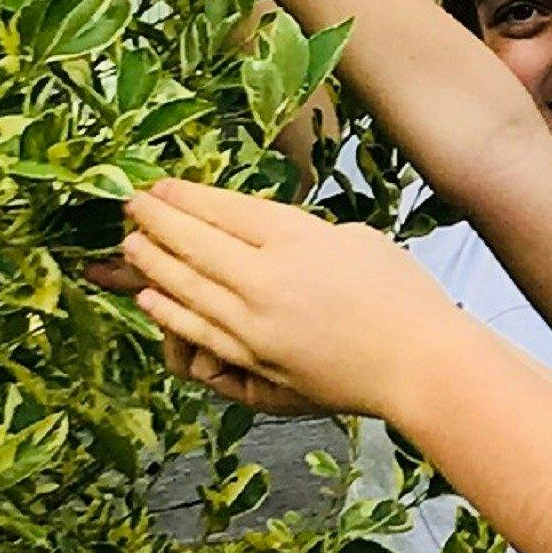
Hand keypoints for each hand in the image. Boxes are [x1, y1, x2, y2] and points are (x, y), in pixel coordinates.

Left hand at [118, 179, 456, 423]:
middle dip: (156, 221)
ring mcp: (255, 327)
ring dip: (151, 263)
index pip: (224, 210)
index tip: (159, 186)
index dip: (185, 196)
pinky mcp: (255, 365)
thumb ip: (305, 235)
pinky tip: (153, 297)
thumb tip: (269, 241)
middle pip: (194, 244)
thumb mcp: (358, 240)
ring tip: (130, 245)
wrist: (421, 366)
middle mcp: (266, 280)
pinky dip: (169, 313)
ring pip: (186, 289)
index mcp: (296, 239)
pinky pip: (198, 333)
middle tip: (131, 205)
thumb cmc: (405, 298)